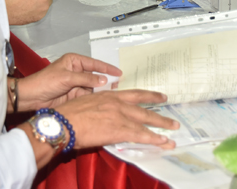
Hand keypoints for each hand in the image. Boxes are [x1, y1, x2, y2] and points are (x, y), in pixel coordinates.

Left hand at [17, 53, 121, 111]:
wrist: (31, 98)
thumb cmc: (45, 82)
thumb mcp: (67, 78)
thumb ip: (86, 78)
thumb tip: (104, 80)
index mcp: (74, 61)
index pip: (94, 64)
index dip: (107, 68)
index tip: (119, 73)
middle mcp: (77, 71)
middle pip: (96, 75)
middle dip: (106, 80)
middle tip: (119, 85)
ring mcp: (76, 84)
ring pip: (93, 87)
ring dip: (102, 90)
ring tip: (114, 94)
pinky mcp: (74, 95)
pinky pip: (88, 95)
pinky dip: (95, 98)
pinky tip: (103, 100)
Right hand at [57, 90, 179, 149]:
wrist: (63, 123)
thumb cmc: (68, 114)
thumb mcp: (86, 102)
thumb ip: (99, 106)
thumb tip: (104, 113)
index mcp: (109, 95)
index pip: (133, 94)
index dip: (148, 95)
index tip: (159, 96)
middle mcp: (117, 103)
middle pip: (143, 107)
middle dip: (159, 111)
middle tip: (171, 115)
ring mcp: (119, 116)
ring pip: (146, 120)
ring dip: (162, 126)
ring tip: (174, 129)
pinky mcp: (119, 129)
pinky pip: (141, 134)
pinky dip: (154, 138)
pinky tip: (163, 141)